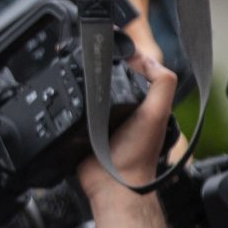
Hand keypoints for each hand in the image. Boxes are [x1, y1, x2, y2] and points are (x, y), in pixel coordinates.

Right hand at [77, 52, 179, 199]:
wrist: (111, 184)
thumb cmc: (136, 154)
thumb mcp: (156, 113)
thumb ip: (161, 84)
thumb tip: (144, 58)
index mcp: (142, 103)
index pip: (133, 71)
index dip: (124, 56)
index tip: (111, 44)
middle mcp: (122, 109)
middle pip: (109, 78)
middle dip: (98, 66)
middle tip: (86, 52)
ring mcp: (100, 118)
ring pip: (89, 90)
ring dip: (80, 80)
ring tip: (72, 67)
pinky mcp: (82, 128)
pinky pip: (74, 107)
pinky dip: (69, 99)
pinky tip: (65, 91)